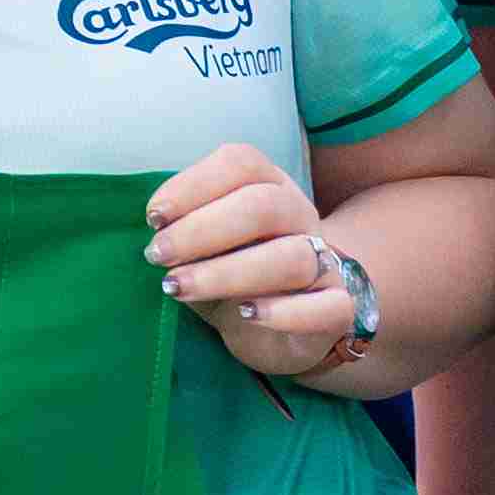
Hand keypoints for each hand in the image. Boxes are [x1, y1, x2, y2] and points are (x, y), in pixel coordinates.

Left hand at [148, 141, 368, 374]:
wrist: (277, 330)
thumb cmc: (229, 275)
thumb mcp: (202, 247)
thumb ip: (184, 232)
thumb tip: (156, 230)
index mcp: (269, 186)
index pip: (241, 163)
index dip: (193, 185)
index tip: (153, 217)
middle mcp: (301, 216)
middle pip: (263, 206)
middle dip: (201, 230)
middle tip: (157, 255)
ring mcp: (327, 262)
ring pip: (293, 258)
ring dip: (226, 273)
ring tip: (179, 287)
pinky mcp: (340, 311)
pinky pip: (330, 308)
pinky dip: (287, 312)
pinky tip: (247, 314)